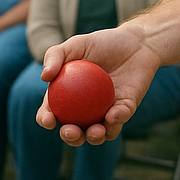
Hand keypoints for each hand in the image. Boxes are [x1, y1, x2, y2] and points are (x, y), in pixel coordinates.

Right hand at [36, 26, 162, 145]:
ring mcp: (106, 111)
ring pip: (98, 133)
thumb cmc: (102, 43)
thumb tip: (44, 77)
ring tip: (94, 131)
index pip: (52, 111)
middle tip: (71, 131)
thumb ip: (55, 56)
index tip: (48, 120)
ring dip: (94, 137)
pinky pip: (120, 119)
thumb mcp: (76, 44)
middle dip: (70, 137)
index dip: (46, 119)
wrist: (135, 41)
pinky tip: (113, 115)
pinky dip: (116, 120)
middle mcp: (86, 109)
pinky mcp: (126, 109)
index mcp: (69, 95)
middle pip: (74, 130)